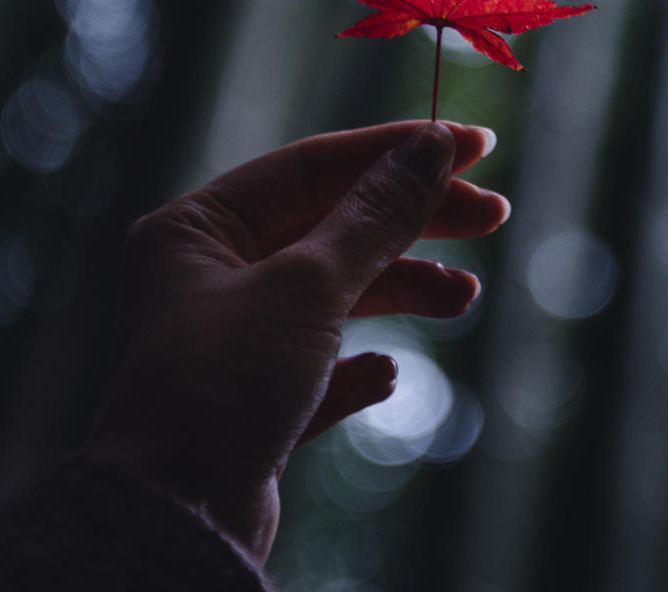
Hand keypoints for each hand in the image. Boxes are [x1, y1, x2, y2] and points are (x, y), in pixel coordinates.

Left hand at [83, 121, 506, 559]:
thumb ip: (375, 215)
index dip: (396, 153)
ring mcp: (230, 344)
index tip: (472, 147)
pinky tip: (386, 375)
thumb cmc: (222, 385)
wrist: (174, 522)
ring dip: (402, 291)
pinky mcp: (252, 407)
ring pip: (334, 296)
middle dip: (413, 222)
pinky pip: (319, 368)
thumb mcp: (308, 286)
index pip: (312, 167)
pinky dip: (358, 365)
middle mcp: (206, 277)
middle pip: (330, 227)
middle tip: (492, 218)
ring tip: (462, 298)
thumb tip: (432, 146)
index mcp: (196, 229)